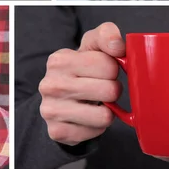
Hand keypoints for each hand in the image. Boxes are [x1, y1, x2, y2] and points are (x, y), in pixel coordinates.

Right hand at [39, 22, 123, 145]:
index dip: (113, 69)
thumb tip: (118, 46)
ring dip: (108, 111)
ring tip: (96, 104)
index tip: (102, 71)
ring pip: (105, 116)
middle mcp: (50, 84)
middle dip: (112, 90)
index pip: (109, 65)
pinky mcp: (57, 131)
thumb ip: (107, 35)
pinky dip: (97, 127)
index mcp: (59, 60)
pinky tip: (87, 118)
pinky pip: (95, 132)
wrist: (59, 99)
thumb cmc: (81, 70)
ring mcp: (50, 110)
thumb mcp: (92, 46)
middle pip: (110, 90)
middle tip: (101, 89)